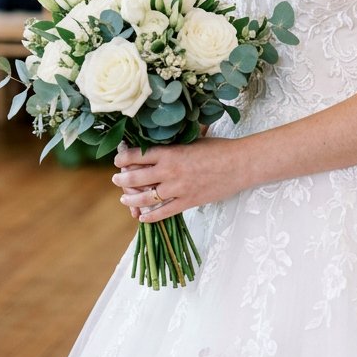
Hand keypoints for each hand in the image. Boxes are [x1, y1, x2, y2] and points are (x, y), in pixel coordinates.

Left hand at [111, 139, 251, 222]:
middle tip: (117, 180)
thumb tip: (158, 143)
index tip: (118, 160)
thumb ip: (174, 145)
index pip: (137, 156)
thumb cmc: (218, 148)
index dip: (124, 158)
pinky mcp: (187, 202)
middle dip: (122, 180)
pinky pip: (163, 212)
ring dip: (131, 199)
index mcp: (170, 152)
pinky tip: (142, 217)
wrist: (239, 164)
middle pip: (136, 178)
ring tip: (125, 199)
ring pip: (145, 198)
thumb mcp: (192, 140)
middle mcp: (169, 171)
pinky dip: (150, 216)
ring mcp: (178, 189)